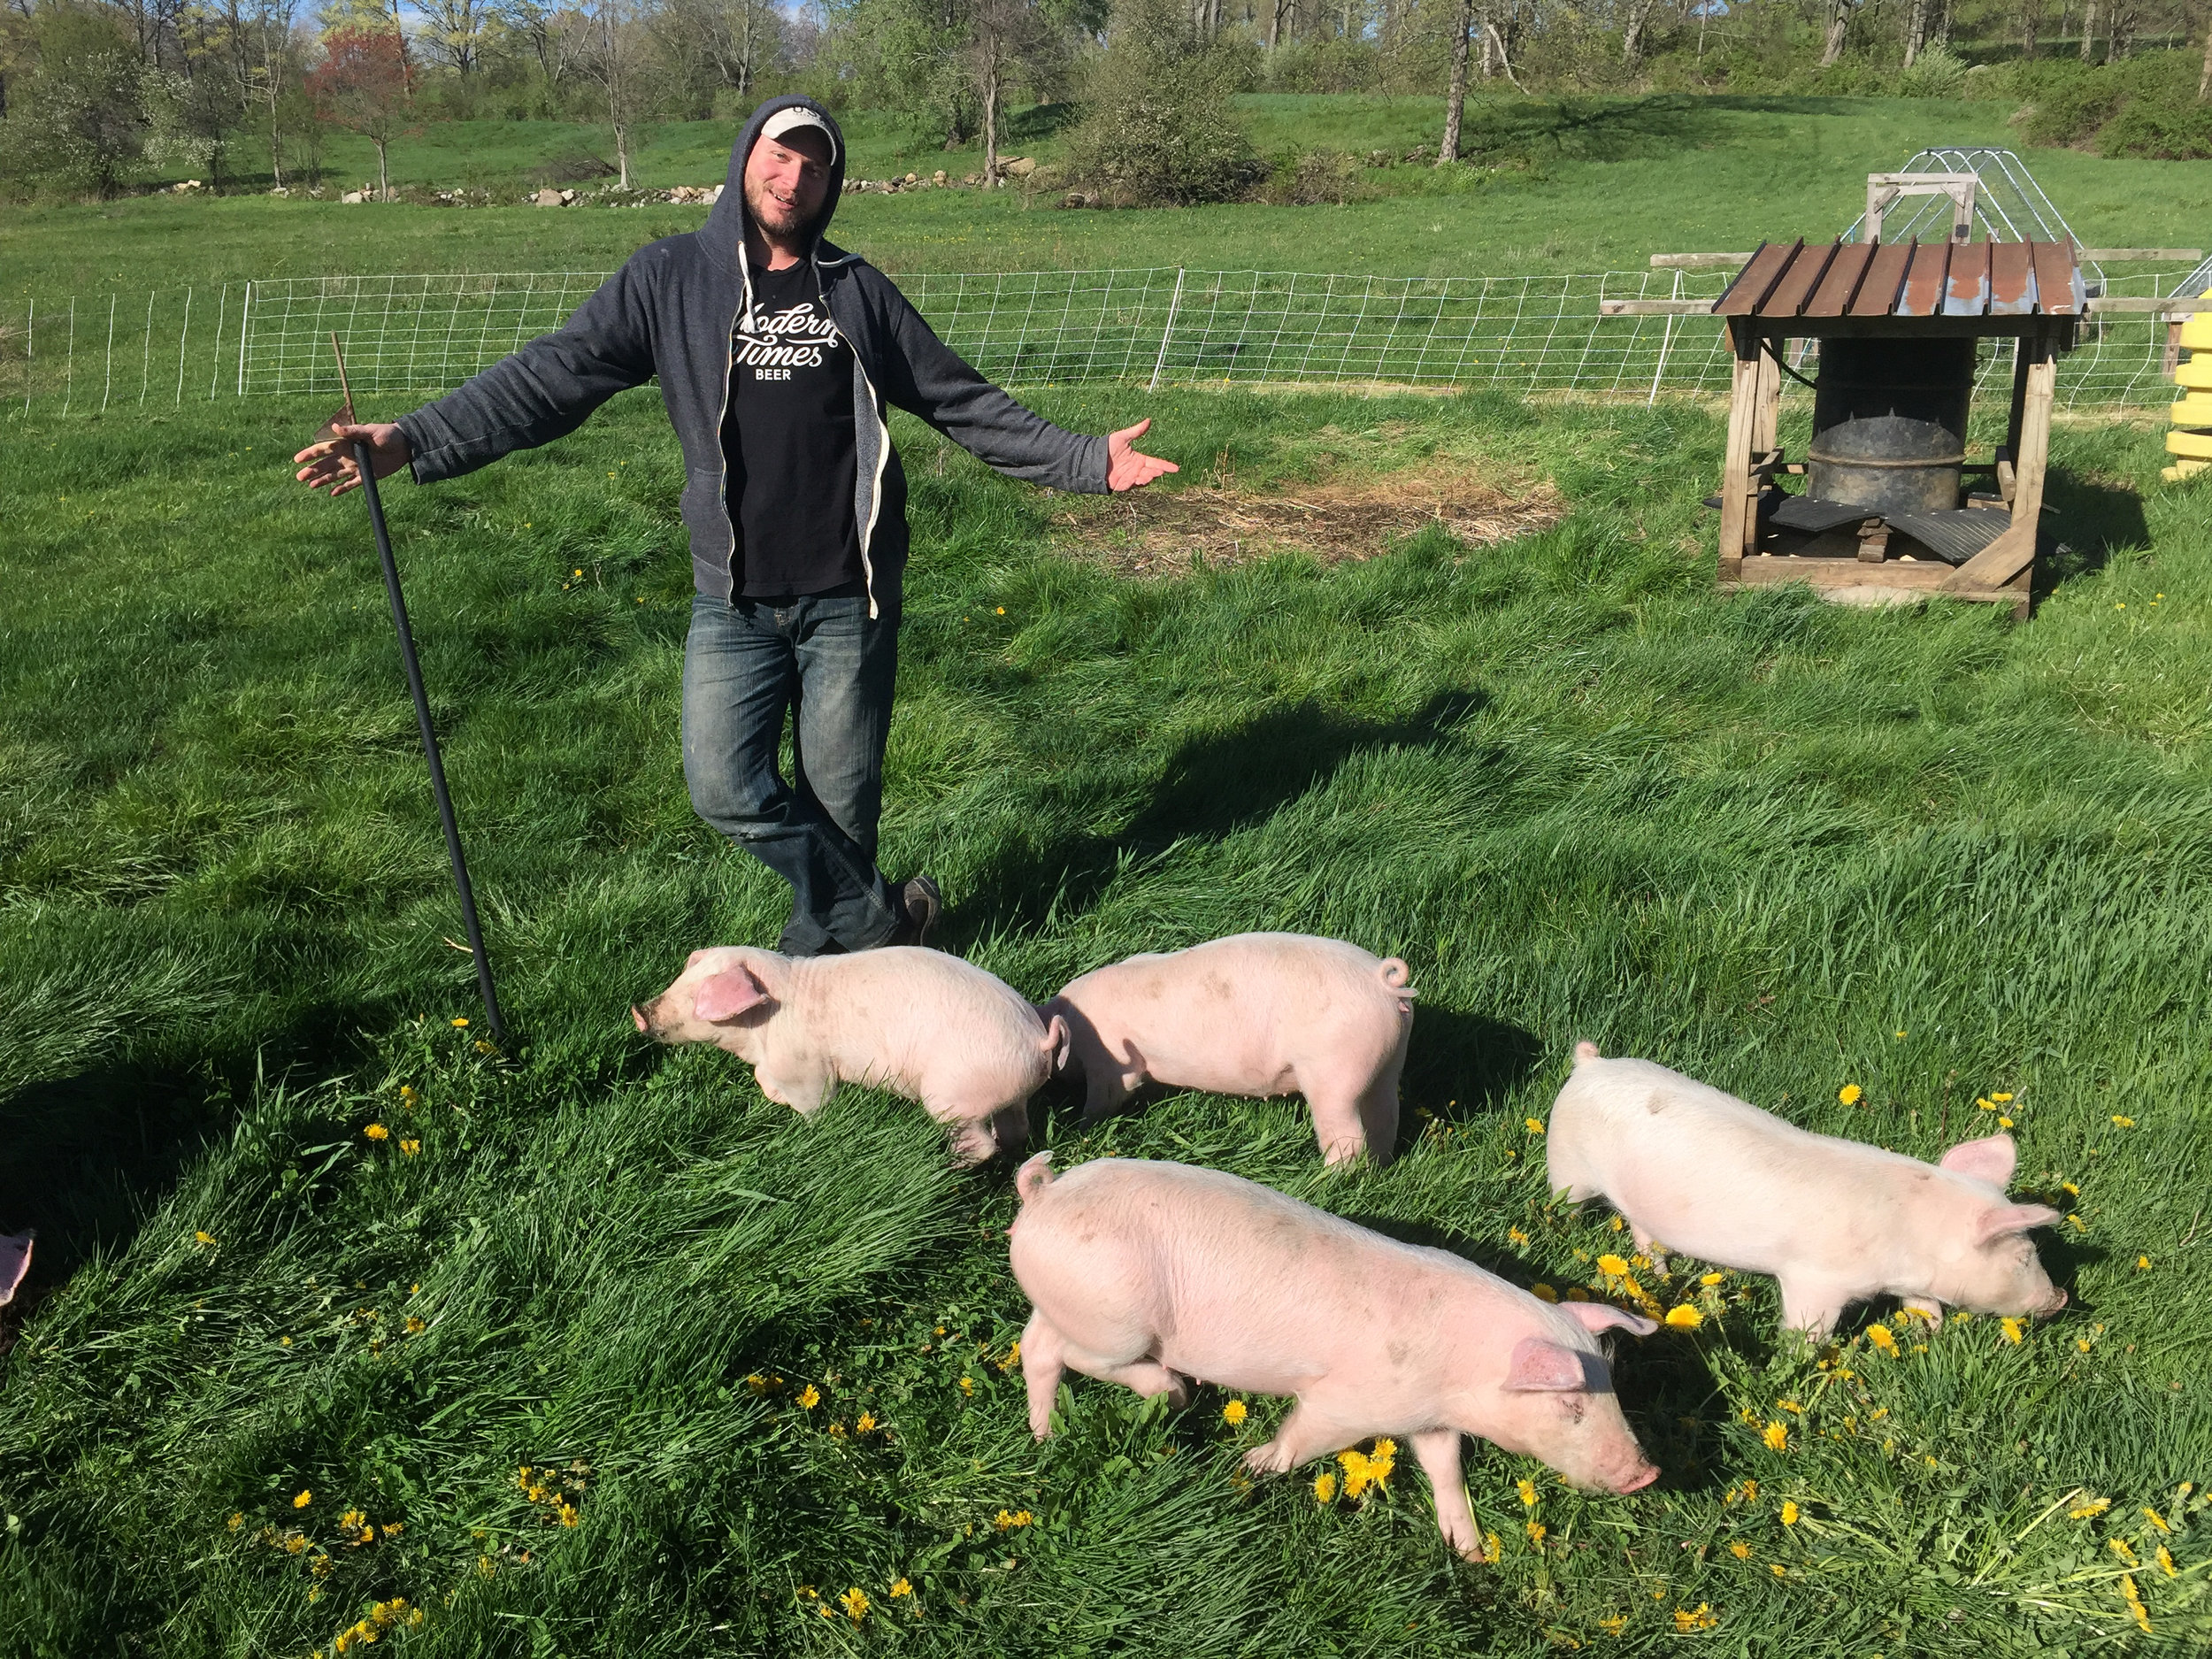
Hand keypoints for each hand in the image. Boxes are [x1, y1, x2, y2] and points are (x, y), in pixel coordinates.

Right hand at [294, 421, 410, 497]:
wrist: (405, 446)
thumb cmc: (387, 434)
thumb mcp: (371, 431)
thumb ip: (353, 431)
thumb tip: (336, 427)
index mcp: (346, 443)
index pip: (325, 449)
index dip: (311, 454)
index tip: (298, 459)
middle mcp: (348, 455)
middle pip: (326, 464)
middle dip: (313, 470)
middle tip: (299, 477)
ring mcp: (356, 466)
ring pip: (335, 475)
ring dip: (323, 480)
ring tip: (310, 485)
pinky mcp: (366, 475)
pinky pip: (351, 484)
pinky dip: (342, 488)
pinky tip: (332, 493)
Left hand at [1106, 418, 1177, 492]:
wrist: (1093, 459)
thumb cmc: (1107, 447)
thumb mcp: (1122, 437)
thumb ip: (1136, 431)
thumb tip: (1148, 420)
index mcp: (1139, 459)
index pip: (1156, 463)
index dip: (1166, 466)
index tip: (1176, 468)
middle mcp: (1137, 469)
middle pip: (1151, 473)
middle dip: (1156, 472)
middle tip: (1158, 471)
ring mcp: (1130, 478)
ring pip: (1143, 480)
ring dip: (1146, 478)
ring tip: (1146, 476)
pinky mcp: (1122, 484)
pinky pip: (1130, 485)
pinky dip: (1133, 483)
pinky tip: (1135, 479)